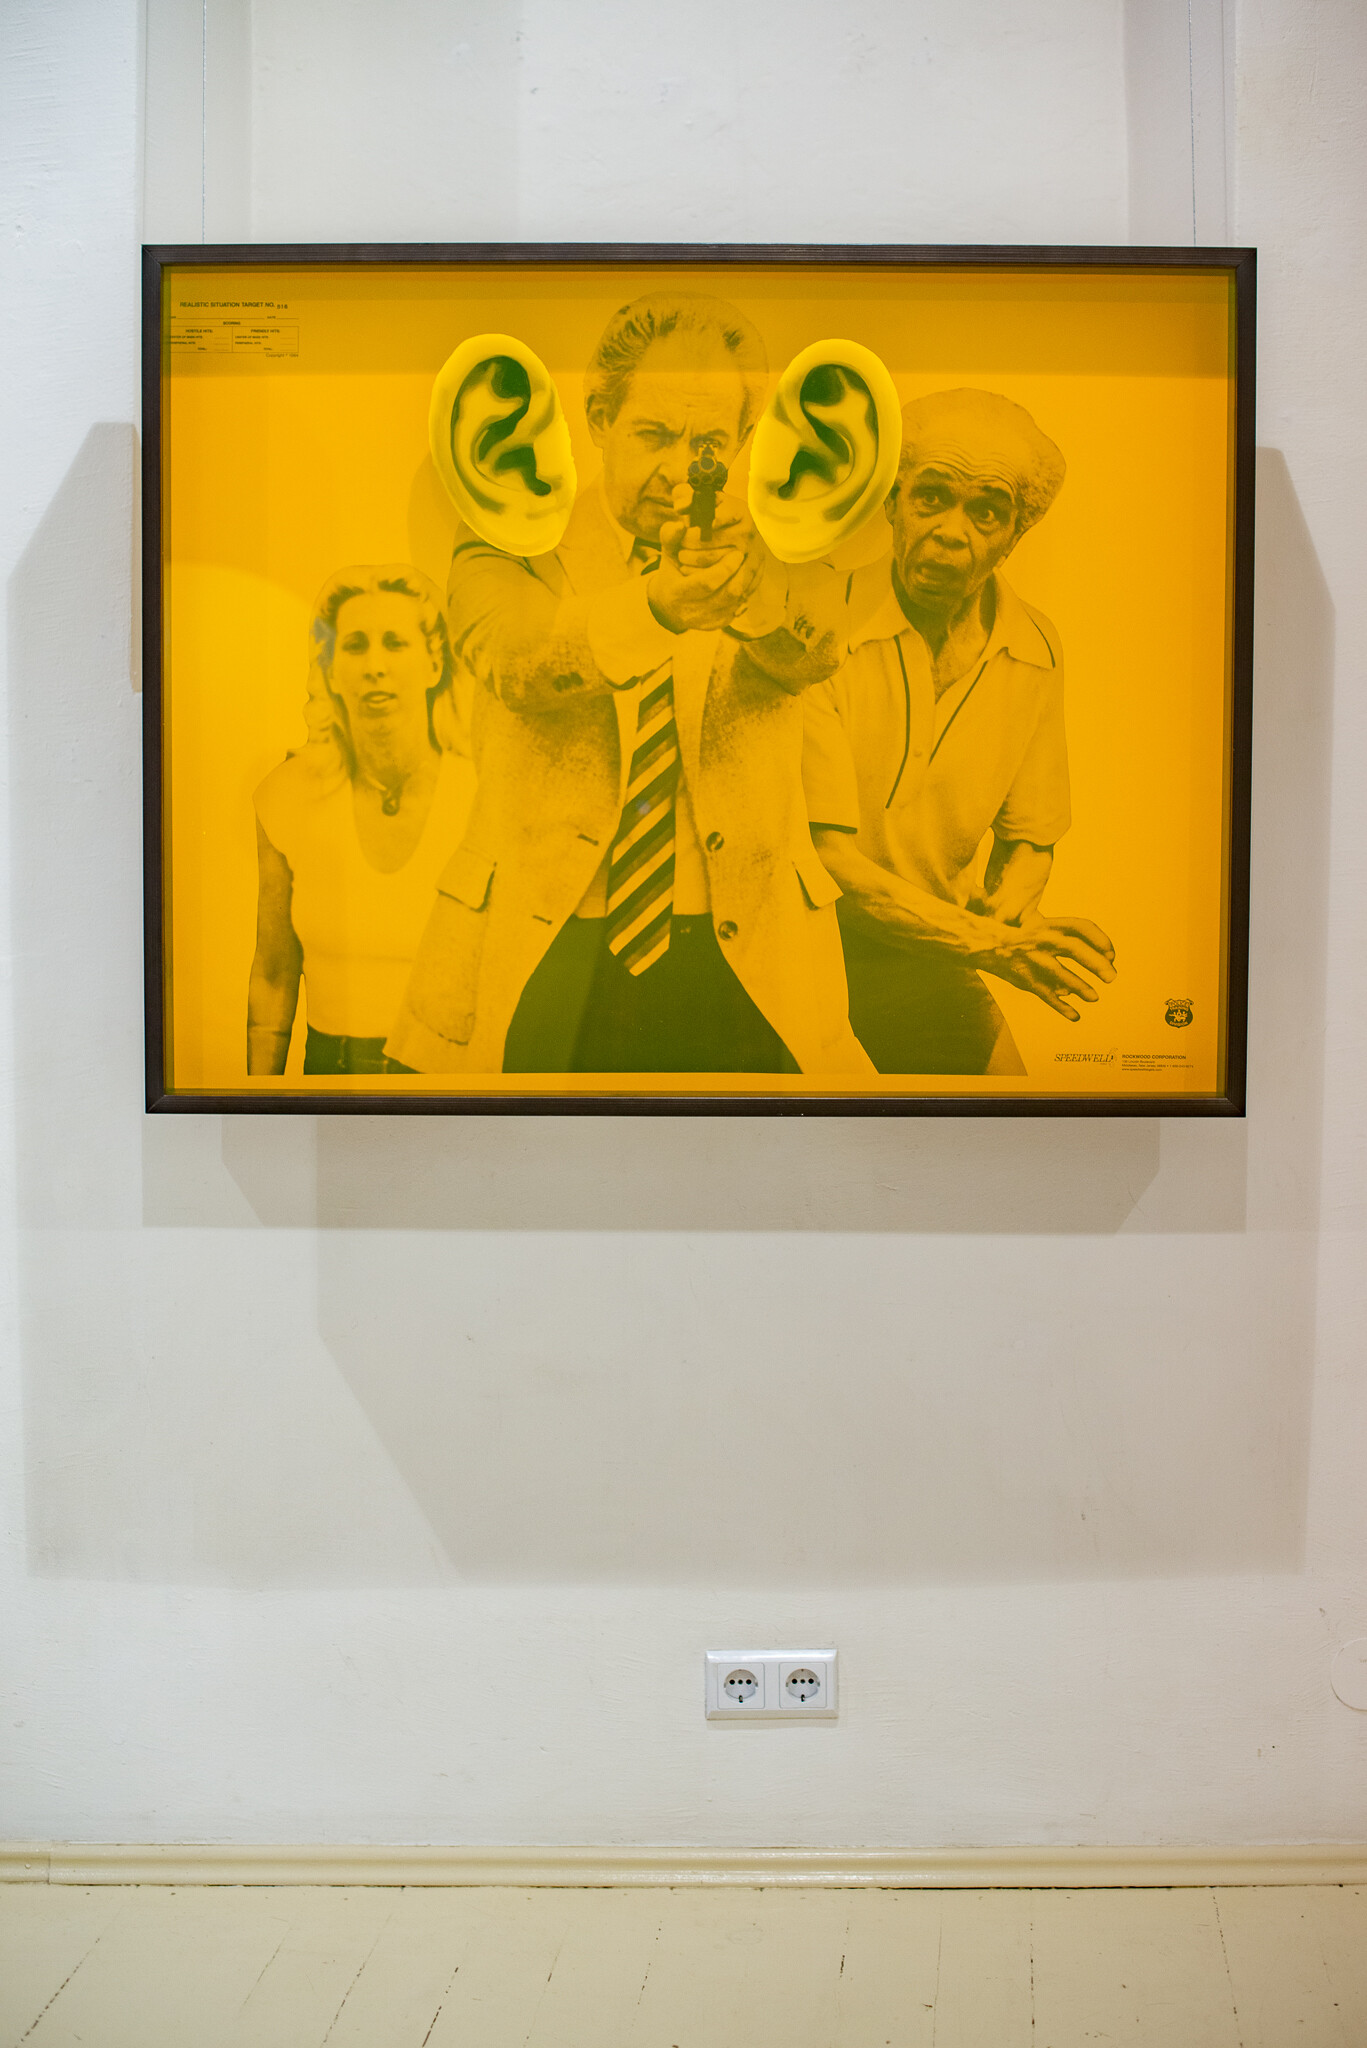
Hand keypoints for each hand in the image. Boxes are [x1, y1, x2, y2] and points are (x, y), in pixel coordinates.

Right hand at [647, 484, 766, 632]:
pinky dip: (743, 594)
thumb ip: (671, 536)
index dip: (725, 568)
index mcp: (677, 592)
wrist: (668, 605)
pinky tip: (745, 580)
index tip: (737, 553)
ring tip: (749, 566)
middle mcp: (691, 611)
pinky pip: (737, 610)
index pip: (707, 582)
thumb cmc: (671, 572)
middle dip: (740, 574)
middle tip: (748, 557)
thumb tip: (680, 524)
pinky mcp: (716, 625)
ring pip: (735, 603)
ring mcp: (705, 621)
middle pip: (726, 594)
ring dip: (745, 583)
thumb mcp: (667, 553)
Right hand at [970, 912, 1116, 1021]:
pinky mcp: (1025, 979)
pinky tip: (1076, 1016)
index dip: (1100, 939)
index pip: (1082, 926)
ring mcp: (1033, 960)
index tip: (1112, 954)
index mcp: (1052, 925)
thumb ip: (1076, 942)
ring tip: (1095, 997)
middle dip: (1095, 963)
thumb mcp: (1049, 930)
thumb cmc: (1030, 939)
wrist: (989, 944)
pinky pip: (1045, 995)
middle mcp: (1042, 939)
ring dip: (1079, 986)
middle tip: (1111, 978)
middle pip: (1073, 948)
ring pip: (1059, 973)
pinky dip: (1061, 1007)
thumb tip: (1109, 960)